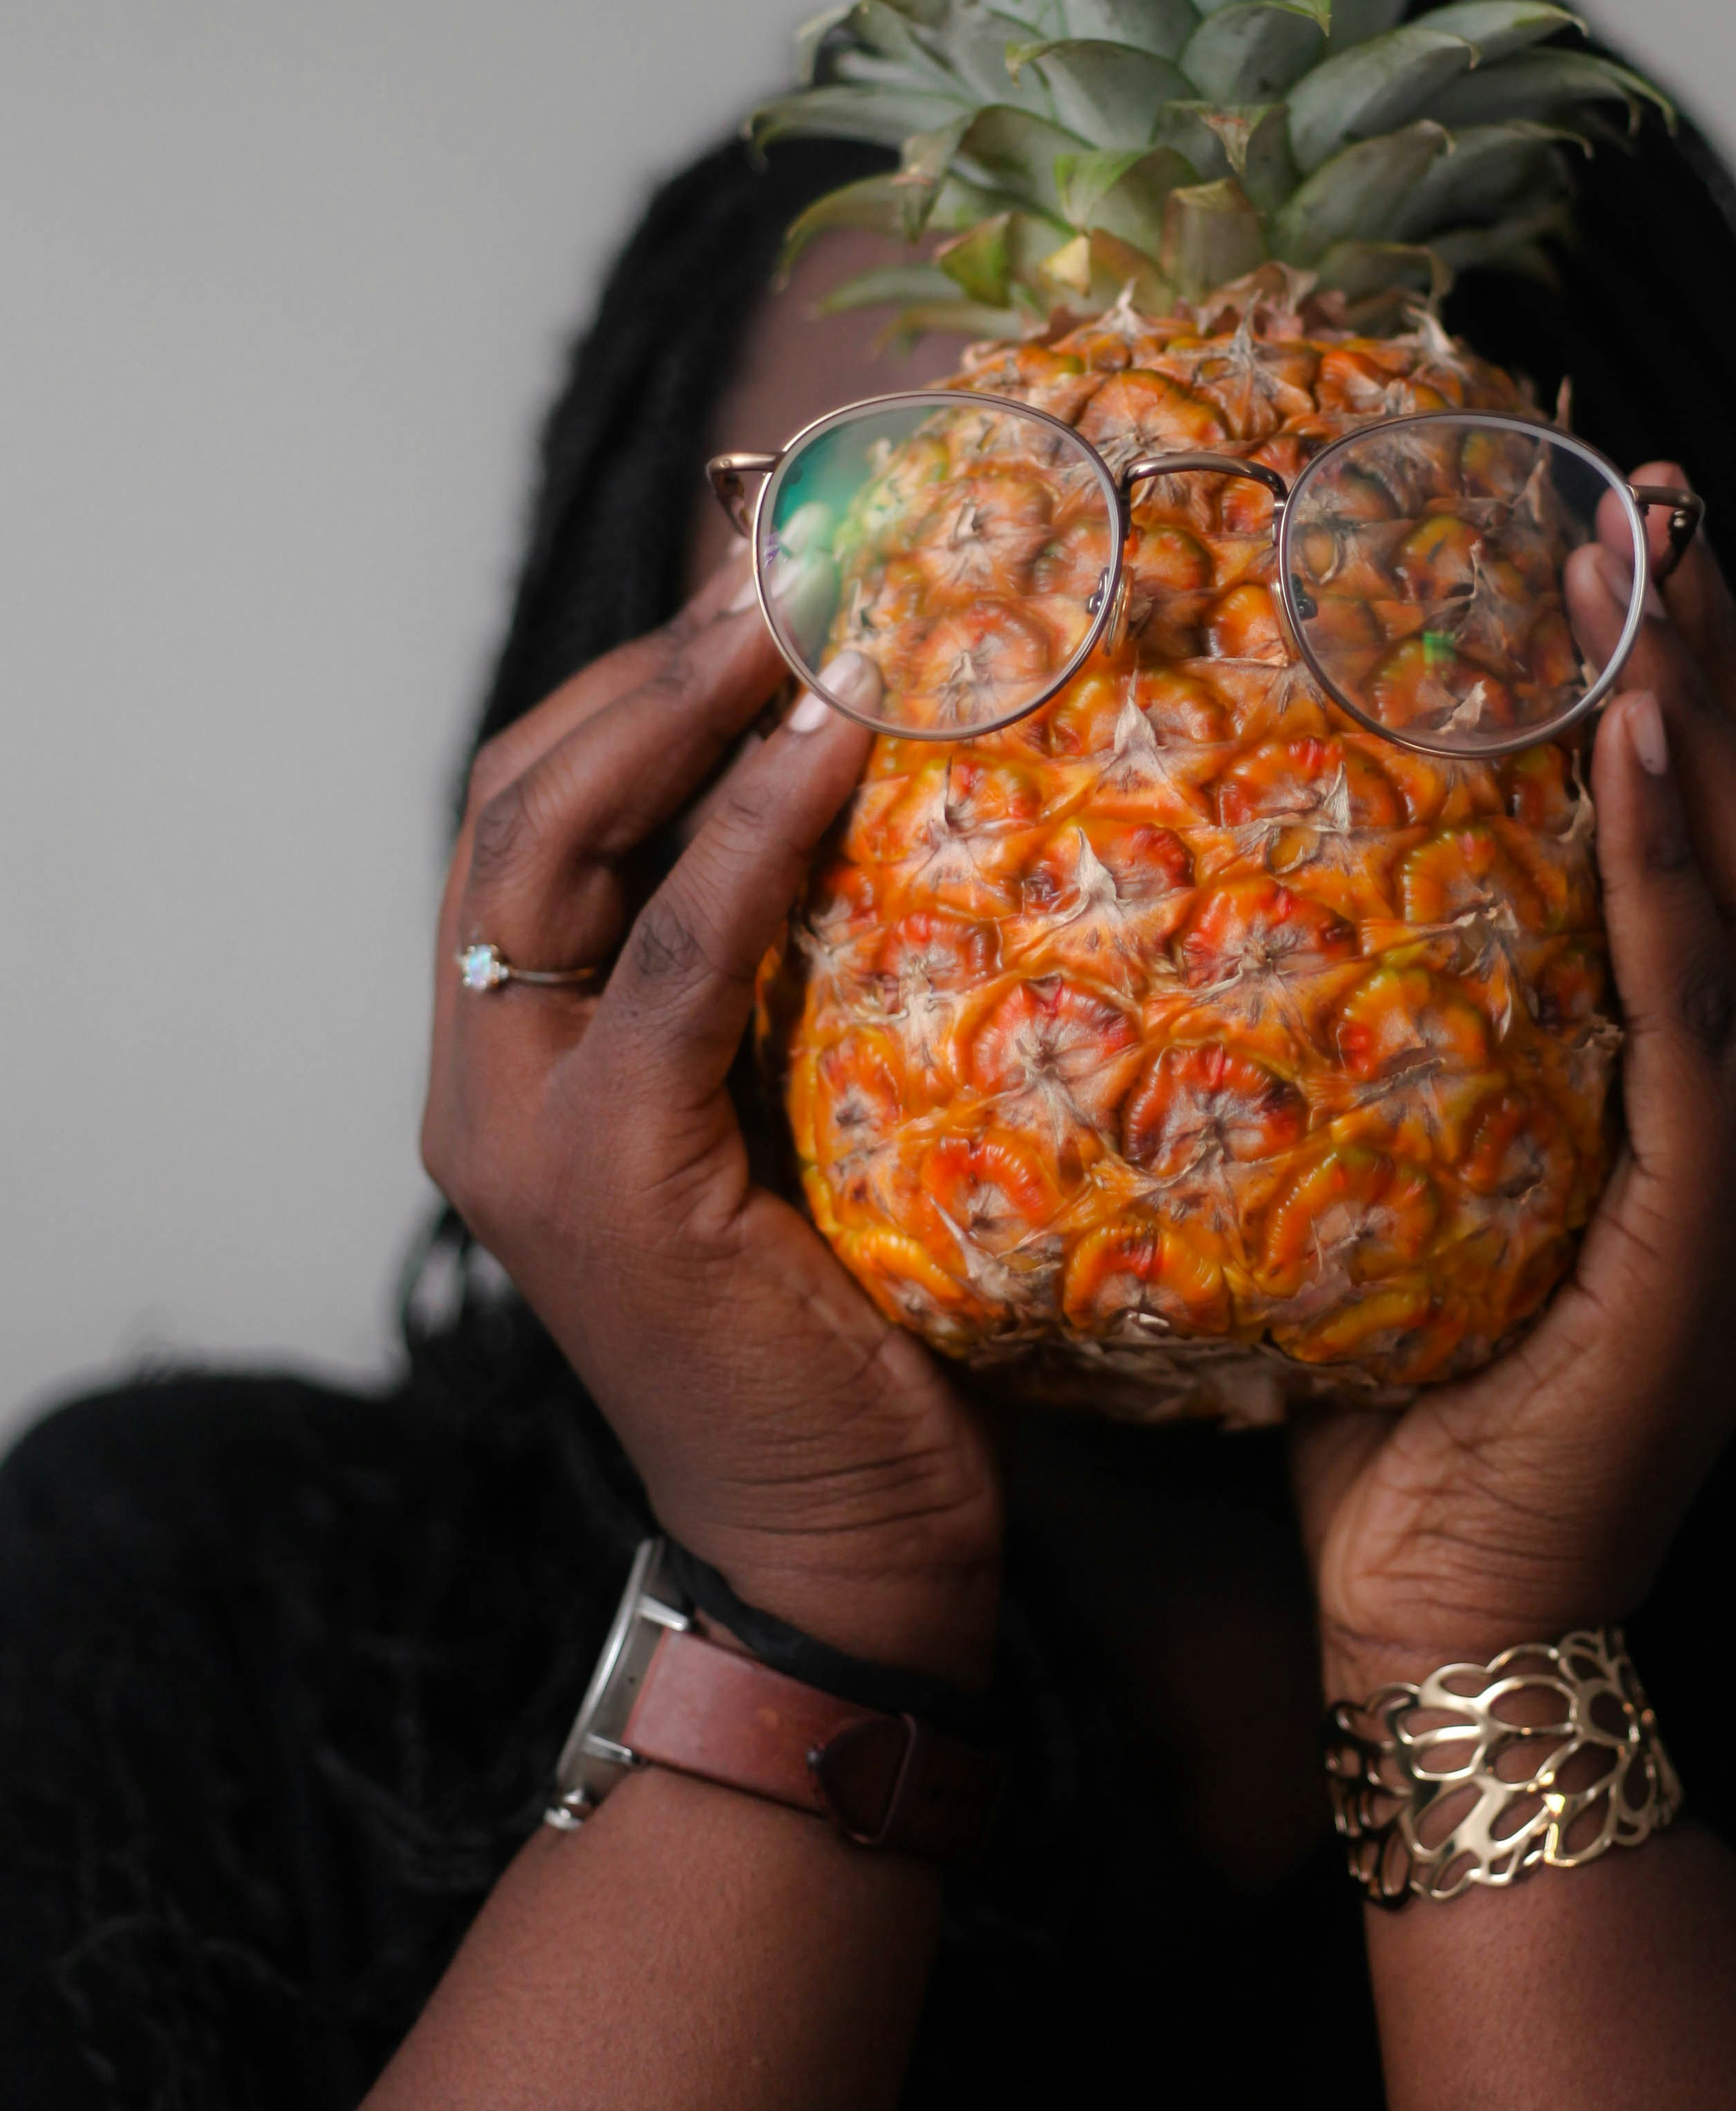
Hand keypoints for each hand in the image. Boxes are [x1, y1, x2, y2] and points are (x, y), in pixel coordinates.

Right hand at [420, 552, 1002, 1688]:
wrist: (845, 1551)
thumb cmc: (849, 1327)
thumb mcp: (796, 1109)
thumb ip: (779, 975)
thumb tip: (875, 786)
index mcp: (514, 1057)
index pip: (530, 812)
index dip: (630, 682)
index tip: (761, 578)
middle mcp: (485, 1080)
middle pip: (520, 798)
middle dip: (651, 661)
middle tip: (789, 559)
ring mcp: (524, 1131)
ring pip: (557, 845)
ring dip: (686, 705)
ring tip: (809, 608)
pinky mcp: (606, 1179)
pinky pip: (673, 957)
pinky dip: (749, 831)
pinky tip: (834, 743)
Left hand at [1294, 468, 1735, 1699]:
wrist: (1448, 1620)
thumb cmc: (1421, 1398)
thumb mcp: (1450, 1170)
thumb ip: (1456, 1034)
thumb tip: (1330, 857)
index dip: (1724, 687)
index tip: (1639, 542)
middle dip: (1727, 659)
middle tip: (1643, 509)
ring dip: (1705, 721)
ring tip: (1627, 581)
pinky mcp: (1724, 1242)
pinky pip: (1708, 1018)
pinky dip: (1678, 874)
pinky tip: (1630, 751)